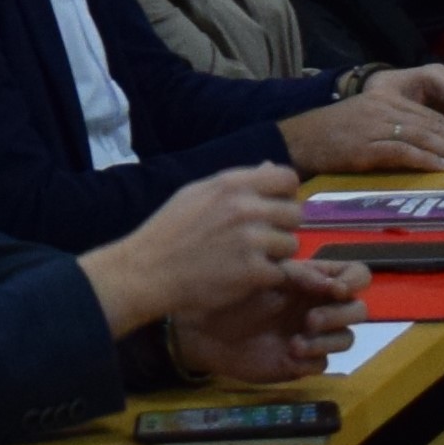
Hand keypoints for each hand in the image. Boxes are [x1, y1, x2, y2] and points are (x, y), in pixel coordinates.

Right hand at [81, 163, 312, 331]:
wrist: (148, 271)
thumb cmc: (169, 230)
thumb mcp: (197, 193)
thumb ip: (237, 183)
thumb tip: (270, 167)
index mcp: (232, 184)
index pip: (287, 178)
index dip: (285, 194)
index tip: (273, 207)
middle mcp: (246, 208)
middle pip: (295, 213)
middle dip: (281, 227)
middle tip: (260, 239)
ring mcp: (252, 241)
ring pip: (291, 244)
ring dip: (275, 254)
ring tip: (249, 259)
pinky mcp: (254, 272)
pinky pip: (280, 272)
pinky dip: (265, 278)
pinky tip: (243, 277)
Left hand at [164, 266, 366, 388]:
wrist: (202, 326)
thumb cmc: (231, 292)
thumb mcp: (264, 275)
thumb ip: (297, 275)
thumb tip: (328, 283)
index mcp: (314, 280)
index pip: (355, 275)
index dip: (353, 281)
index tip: (334, 289)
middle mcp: (319, 306)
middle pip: (359, 310)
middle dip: (340, 314)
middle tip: (310, 319)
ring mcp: (313, 336)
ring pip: (347, 338)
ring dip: (328, 340)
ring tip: (297, 342)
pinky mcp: (301, 362)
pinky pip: (324, 363)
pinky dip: (313, 359)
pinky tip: (290, 354)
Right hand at [280, 81, 443, 177]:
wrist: (295, 140)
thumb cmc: (329, 136)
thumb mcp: (364, 123)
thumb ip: (393, 128)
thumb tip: (427, 146)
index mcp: (387, 100)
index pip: (430, 115)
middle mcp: (384, 108)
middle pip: (432, 123)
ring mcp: (374, 126)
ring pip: (423, 136)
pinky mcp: (365, 145)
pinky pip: (401, 151)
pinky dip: (424, 159)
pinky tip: (442, 167)